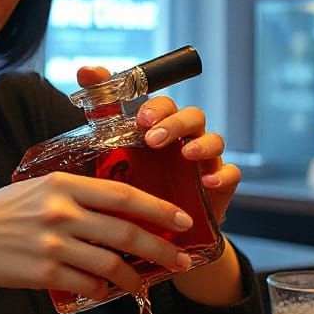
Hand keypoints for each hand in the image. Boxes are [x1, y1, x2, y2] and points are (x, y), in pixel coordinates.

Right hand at [0, 169, 195, 302]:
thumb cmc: (1, 212)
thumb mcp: (37, 189)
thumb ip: (75, 194)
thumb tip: (119, 206)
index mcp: (62, 185)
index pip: (123, 195)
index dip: (159, 209)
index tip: (184, 220)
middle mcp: (61, 212)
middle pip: (126, 232)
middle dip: (161, 249)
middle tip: (181, 261)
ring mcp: (52, 244)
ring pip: (111, 264)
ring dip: (135, 277)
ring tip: (144, 284)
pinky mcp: (43, 273)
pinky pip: (87, 285)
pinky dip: (103, 290)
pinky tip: (106, 290)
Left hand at [77, 65, 239, 225]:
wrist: (160, 238)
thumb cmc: (135, 193)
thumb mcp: (108, 164)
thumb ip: (98, 125)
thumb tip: (83, 75)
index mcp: (155, 130)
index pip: (156, 103)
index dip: (145, 97)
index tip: (133, 109)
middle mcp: (181, 140)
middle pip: (186, 115)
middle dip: (170, 120)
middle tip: (149, 133)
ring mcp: (203, 161)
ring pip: (212, 138)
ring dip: (200, 143)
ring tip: (185, 154)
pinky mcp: (219, 186)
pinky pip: (230, 174)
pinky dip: (222, 175)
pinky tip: (207, 182)